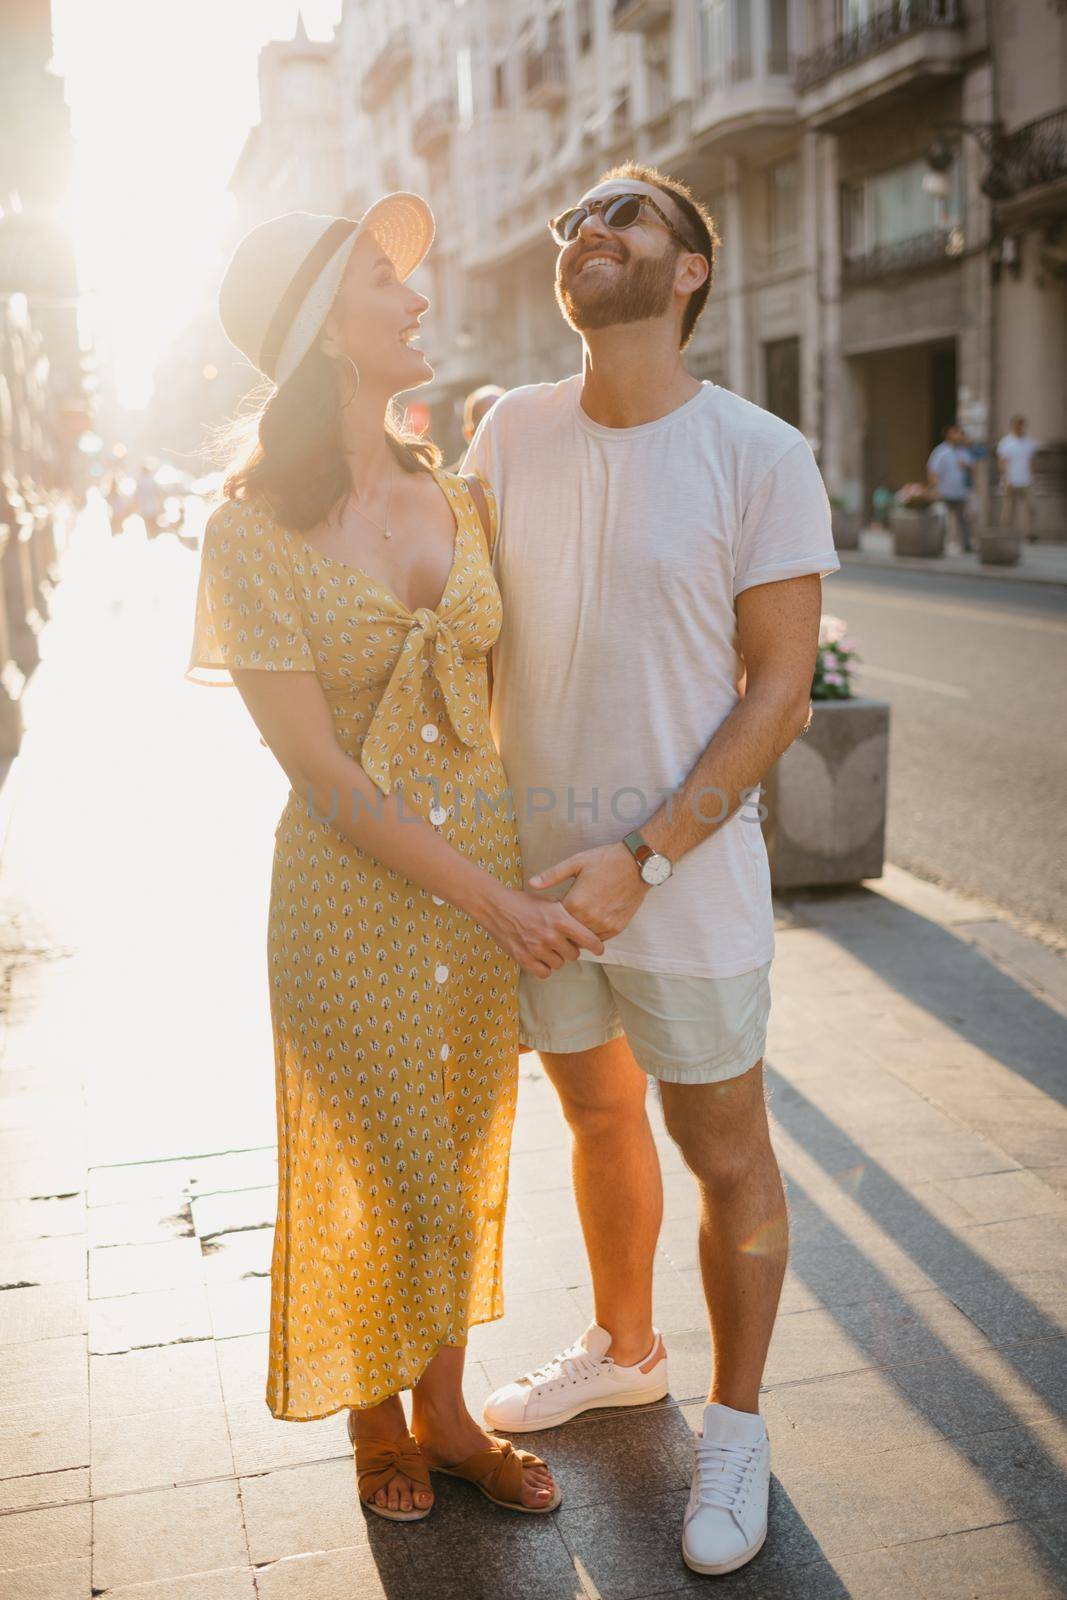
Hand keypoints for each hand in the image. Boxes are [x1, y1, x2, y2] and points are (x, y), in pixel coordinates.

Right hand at [484, 887, 605, 978]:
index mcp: (560, 920)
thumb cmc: (525, 902)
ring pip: (559, 964)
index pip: (589, 940)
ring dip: (557, 958)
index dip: (597, 946)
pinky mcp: (524, 958)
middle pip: (574, 955)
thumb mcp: (550, 901)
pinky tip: (540, 958)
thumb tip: (587, 924)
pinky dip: (544, 967)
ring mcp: (537, 949)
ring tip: (548, 947)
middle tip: (562, 942)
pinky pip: (544, 973)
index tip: (598, 949)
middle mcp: (550, 936)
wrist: (497, 907)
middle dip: (570, 949)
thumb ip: (569, 914)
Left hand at [529, 842, 648, 942]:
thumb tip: (531, 883)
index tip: (549, 914)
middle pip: (568, 934)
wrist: (637, 865)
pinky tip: (590, 923)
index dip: (551, 918)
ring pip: (583, 940)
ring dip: (578, 934)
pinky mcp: (617, 928)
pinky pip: (599, 939)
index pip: (555, 921)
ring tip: (574, 925)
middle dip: (563, 929)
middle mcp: (589, 918)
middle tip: (560, 924)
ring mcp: (604, 925)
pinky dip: (593, 934)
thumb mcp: (576, 863)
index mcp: (575, 903)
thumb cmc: (605, 860)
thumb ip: (552, 875)